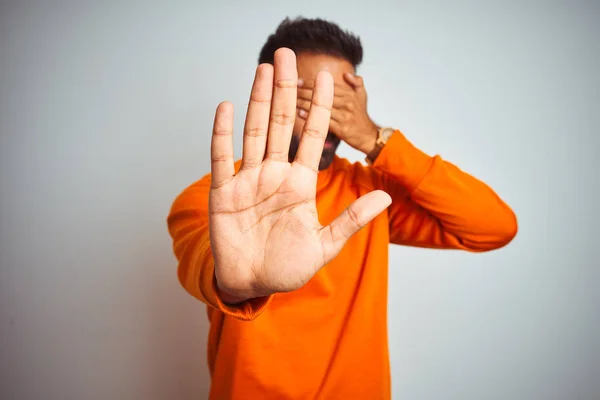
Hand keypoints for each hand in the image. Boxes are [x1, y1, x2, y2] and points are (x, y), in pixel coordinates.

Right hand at [208, 48, 390, 302]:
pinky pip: (221, 157)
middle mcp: (275, 175)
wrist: (253, 285)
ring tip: (262, 69)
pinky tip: (227, 106)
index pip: (313, 136)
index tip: (329, 78)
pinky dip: (222, 132)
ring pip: (254, 132)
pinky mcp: (224, 192)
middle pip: (281, 123)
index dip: (320, 107)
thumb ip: (351, 220)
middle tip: (288, 55)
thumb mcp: (324, 245)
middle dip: (285, 89)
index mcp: (300, 183)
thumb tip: (385, 198)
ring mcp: (248, 180)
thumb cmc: (287, 267)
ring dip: (257, 99)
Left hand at [296, 72, 378, 153]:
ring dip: (305, 103)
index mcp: (349, 94)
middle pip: (323, 95)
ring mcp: (344, 116)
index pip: (327, 85)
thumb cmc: (361, 115)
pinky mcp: (341, 129)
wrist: (368, 136)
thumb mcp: (362, 96)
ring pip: (322, 107)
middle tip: (290, 89)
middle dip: (305, 91)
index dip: (311, 83)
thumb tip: (346, 73)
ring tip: (291, 100)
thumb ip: (356, 82)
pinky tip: (300, 113)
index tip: (298, 81)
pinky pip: (324, 121)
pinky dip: (311, 117)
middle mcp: (347, 103)